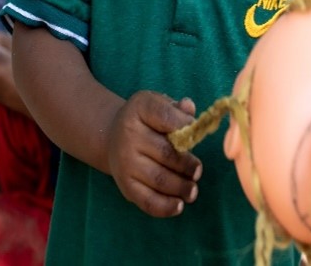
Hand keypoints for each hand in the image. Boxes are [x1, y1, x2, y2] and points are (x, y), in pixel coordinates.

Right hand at [105, 91, 202, 217]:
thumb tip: (189, 108)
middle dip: (187, 164)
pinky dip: (165, 207)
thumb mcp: (157, 104)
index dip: (185, 125)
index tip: (195, 131)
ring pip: (159, 179)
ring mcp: (125, 162)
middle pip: (166, 153)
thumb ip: (176, 108)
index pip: (165, 116)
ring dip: (181, 187)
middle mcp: (129, 134)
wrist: (112, 137)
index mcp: (140, 108)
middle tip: (197, 170)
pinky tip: (179, 205)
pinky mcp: (125, 185)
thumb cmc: (145, 120)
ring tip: (193, 190)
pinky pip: (147, 200)